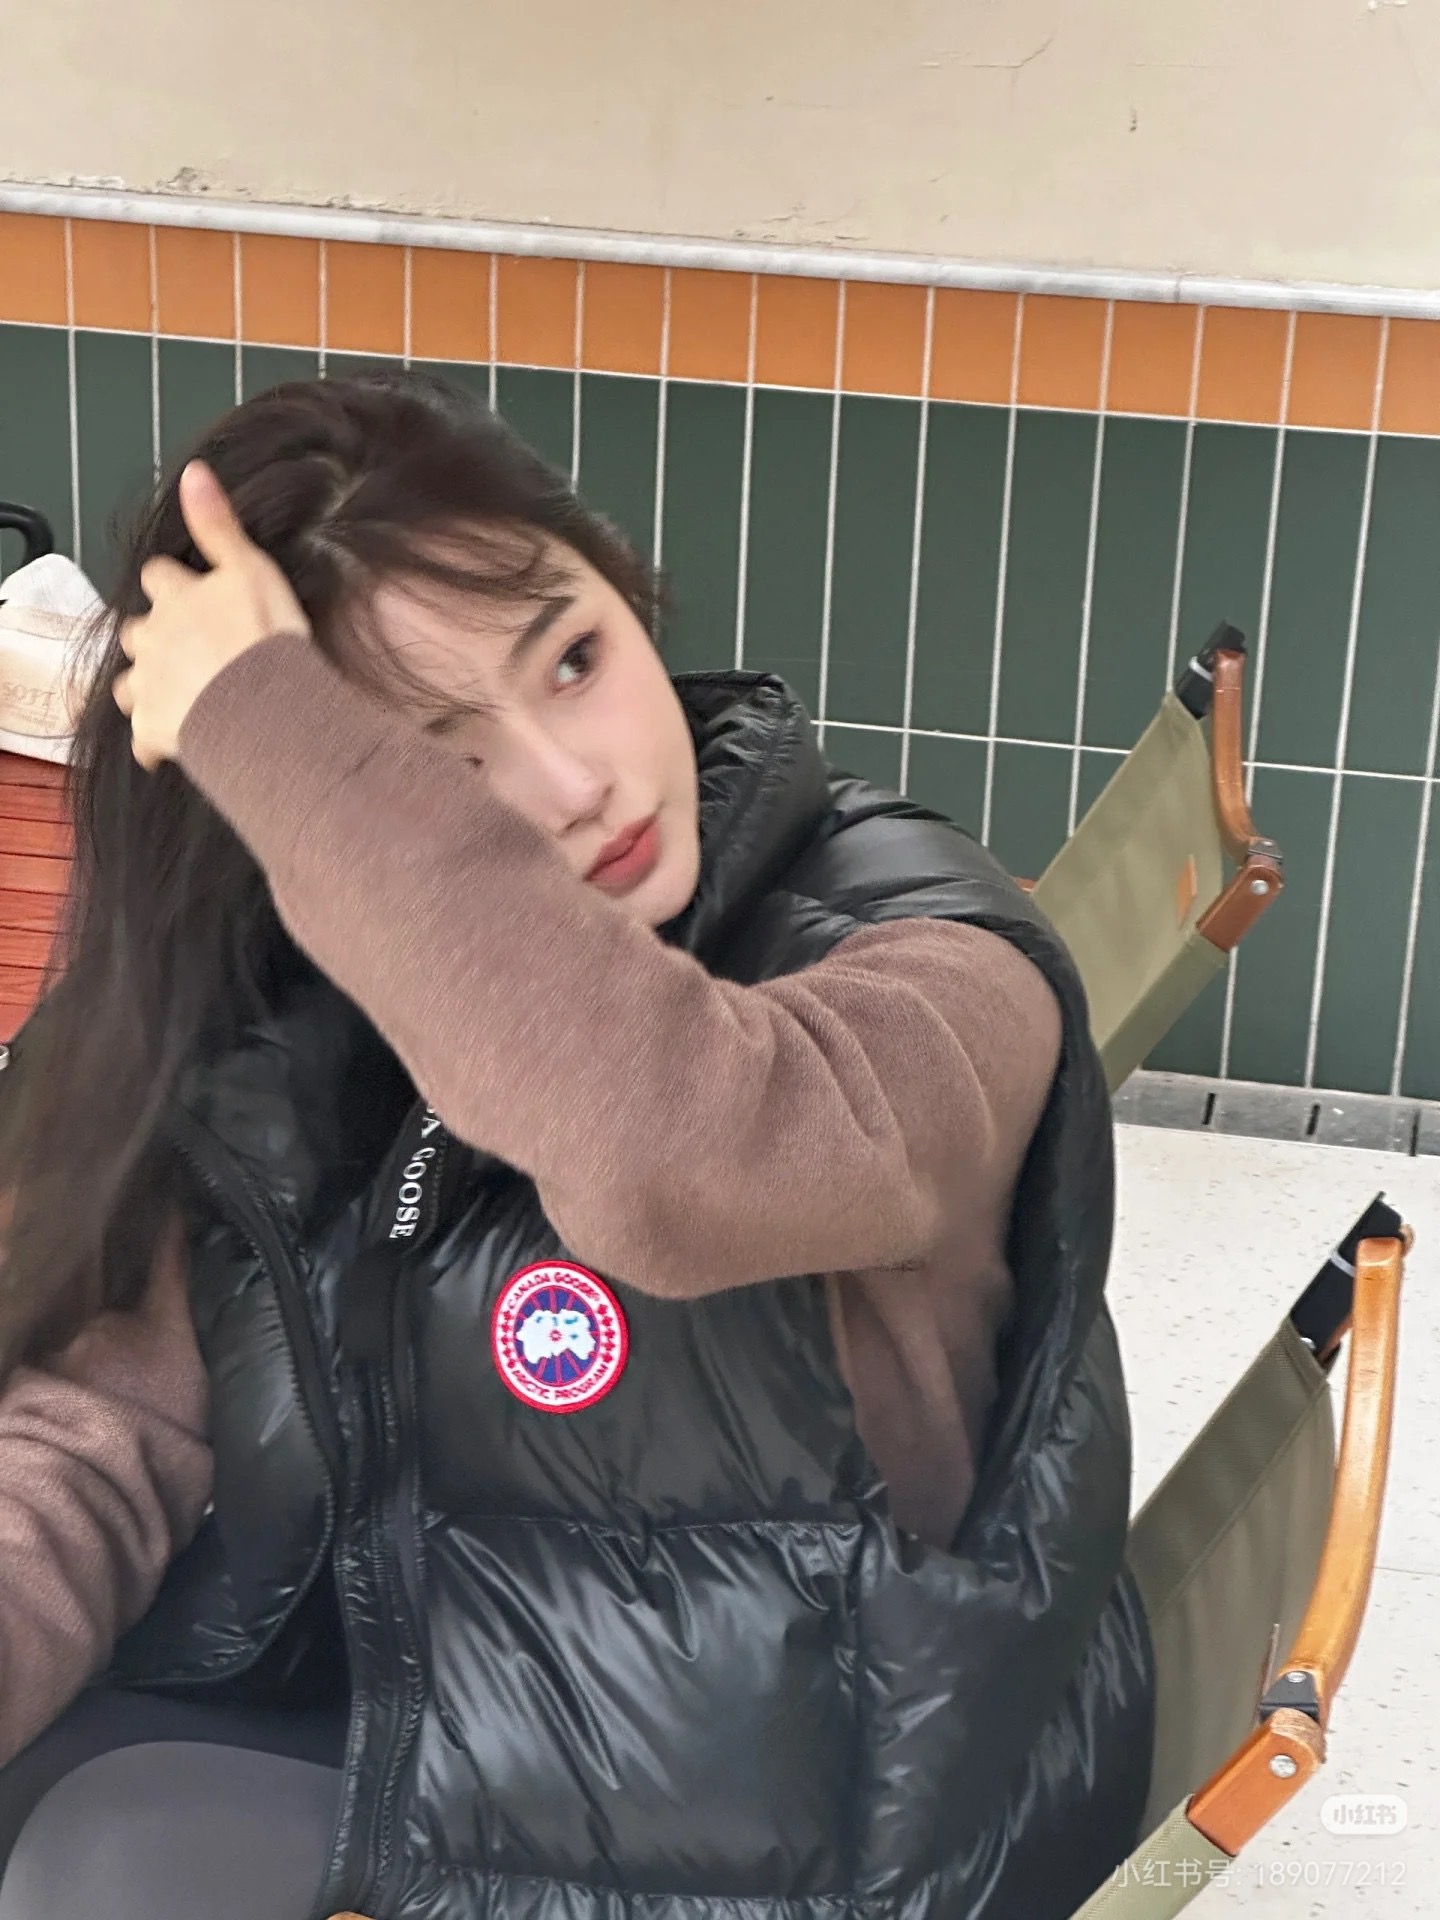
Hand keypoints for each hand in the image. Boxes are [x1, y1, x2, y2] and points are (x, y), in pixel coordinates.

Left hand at [113, 461, 310, 769]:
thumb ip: (217, 524)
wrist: (261, 707)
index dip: (172, 585)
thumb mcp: (250, 567)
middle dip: (154, 637)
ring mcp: (150, 684)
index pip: (159, 577)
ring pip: (131, 682)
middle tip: (185, 650)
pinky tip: (169, 747)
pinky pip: (145, 737)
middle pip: (138, 630)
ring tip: (174, 696)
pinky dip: (153, 741)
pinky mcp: (153, 727)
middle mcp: (155, 636)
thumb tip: (194, 473)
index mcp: (177, 598)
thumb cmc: (263, 638)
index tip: (187, 594)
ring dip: (147, 686)